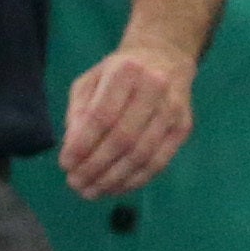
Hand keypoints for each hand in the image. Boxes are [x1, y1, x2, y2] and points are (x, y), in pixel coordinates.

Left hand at [56, 34, 196, 197]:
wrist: (163, 58)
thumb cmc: (117, 73)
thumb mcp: (89, 82)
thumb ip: (78, 113)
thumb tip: (73, 150)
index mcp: (125, 72)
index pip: (102, 115)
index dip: (83, 144)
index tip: (65, 164)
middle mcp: (154, 88)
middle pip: (123, 138)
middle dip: (96, 167)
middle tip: (75, 184)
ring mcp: (172, 110)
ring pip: (143, 154)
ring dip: (114, 179)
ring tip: (91, 191)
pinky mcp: (183, 127)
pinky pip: (160, 161)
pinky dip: (136, 180)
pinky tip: (115, 188)